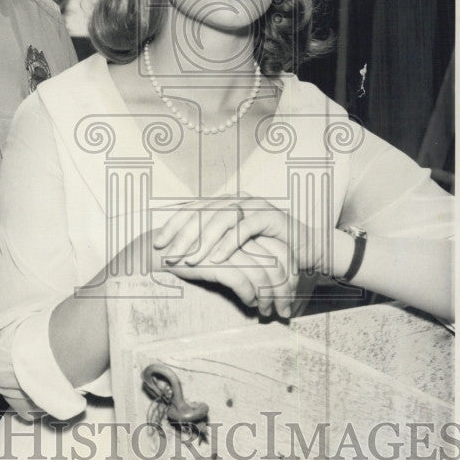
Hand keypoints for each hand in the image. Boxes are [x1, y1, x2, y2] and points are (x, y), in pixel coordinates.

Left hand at [154, 194, 330, 276]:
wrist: (302, 248)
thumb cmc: (263, 249)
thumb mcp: (231, 246)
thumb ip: (208, 244)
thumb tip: (175, 252)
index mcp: (221, 203)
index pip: (191, 209)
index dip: (172, 225)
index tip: (157, 244)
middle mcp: (234, 199)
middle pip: (201, 212)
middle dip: (182, 235)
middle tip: (170, 255)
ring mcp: (252, 205)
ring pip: (220, 219)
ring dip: (202, 241)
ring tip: (190, 260)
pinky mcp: (268, 216)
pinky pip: (243, 228)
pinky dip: (228, 244)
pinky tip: (216, 258)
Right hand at [163, 234, 298, 317]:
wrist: (164, 250)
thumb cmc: (197, 252)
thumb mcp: (227, 250)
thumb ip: (248, 256)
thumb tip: (271, 280)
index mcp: (249, 230)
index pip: (283, 252)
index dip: (291, 276)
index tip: (291, 295)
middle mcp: (243, 237)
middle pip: (278, 266)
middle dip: (285, 292)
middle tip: (285, 311)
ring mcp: (230, 248)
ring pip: (263, 277)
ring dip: (270, 300)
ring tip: (269, 313)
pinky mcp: (217, 261)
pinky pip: (243, 283)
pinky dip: (250, 297)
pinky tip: (250, 305)